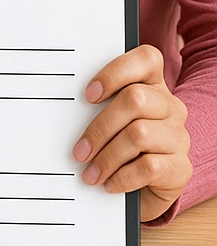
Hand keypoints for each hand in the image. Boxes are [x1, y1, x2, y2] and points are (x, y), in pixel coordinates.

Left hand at [72, 44, 190, 221]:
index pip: (147, 59)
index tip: (88, 95)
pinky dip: (123, 176)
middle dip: (100, 126)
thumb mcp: (108, 118)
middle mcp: (170, 106)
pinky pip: (149, 167)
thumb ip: (96, 104)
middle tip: (79, 150)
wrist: (145, 187)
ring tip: (90, 173)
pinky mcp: (181, 167)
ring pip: (139, 134)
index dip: (116, 72)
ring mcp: (178, 137)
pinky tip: (109, 184)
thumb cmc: (119, 142)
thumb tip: (63, 105)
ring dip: (107, 157)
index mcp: (152, 84)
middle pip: (135, 99)